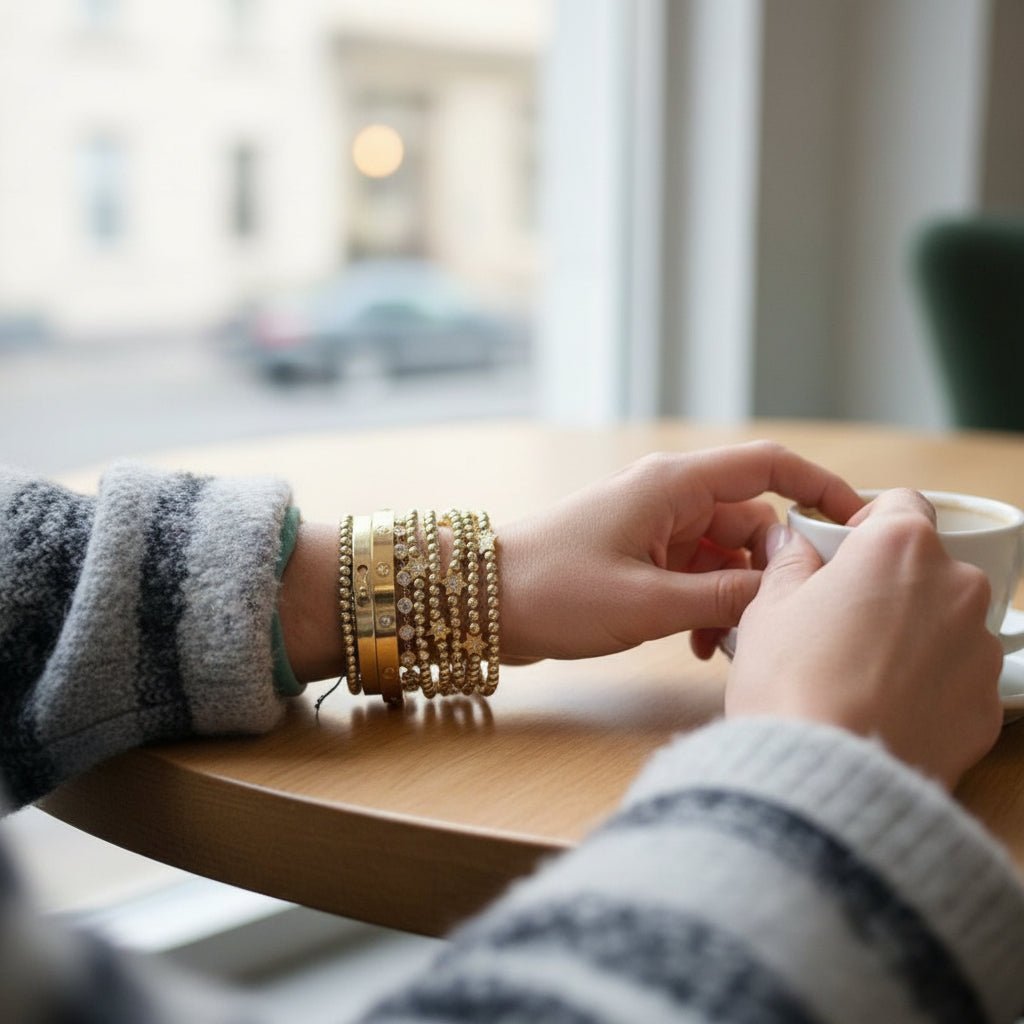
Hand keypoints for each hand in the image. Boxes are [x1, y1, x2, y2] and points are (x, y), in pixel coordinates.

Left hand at [497, 441, 862, 661]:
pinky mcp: (639, 554)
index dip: (819, 486)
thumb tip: (781, 598)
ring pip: (722, 553)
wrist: (483, 601)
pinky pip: (693, 572)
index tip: (855, 522)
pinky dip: (704, 604)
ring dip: (732, 597)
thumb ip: (722, 600)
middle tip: (770, 622)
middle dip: (767, 571)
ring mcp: (653, 526)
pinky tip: (694, 643)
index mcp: (674, 486)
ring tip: (719, 645)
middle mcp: (668, 497)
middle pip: (751, 520)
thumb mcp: (648, 602)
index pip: (768, 465)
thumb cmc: (555, 591)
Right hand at [726, 489, 1003, 787]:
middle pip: (926, 567)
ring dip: (912, 635)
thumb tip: (791, 544)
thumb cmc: (791, 680)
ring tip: (858, 674)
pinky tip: (881, 708)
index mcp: (900, 547)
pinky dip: (927, 686)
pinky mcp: (987, 705)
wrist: (824, 775)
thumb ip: (789, 562)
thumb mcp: (768, 606)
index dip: (865, 525)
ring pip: (944, 623)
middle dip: (889, 585)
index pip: (899, 504)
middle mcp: (956, 587)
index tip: (840, 555)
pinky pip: (955, 678)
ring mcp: (978, 648)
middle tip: (839, 621)